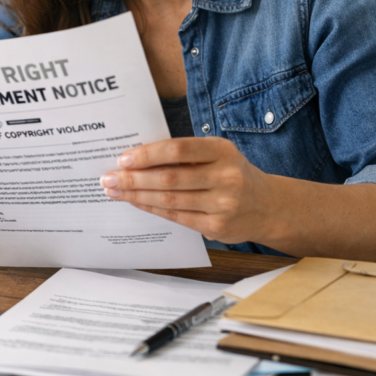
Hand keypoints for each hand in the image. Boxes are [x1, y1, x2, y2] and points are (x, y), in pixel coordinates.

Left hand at [99, 138, 276, 243]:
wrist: (267, 206)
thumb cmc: (232, 174)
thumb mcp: (217, 155)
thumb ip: (185, 155)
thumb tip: (137, 157)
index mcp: (222, 150)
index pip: (178, 149)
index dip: (148, 154)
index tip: (123, 158)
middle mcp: (225, 176)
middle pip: (169, 177)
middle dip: (133, 178)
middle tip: (108, 177)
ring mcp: (222, 204)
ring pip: (169, 200)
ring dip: (136, 195)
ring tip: (115, 190)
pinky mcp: (216, 226)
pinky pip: (176, 217)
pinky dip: (151, 208)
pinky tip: (135, 202)